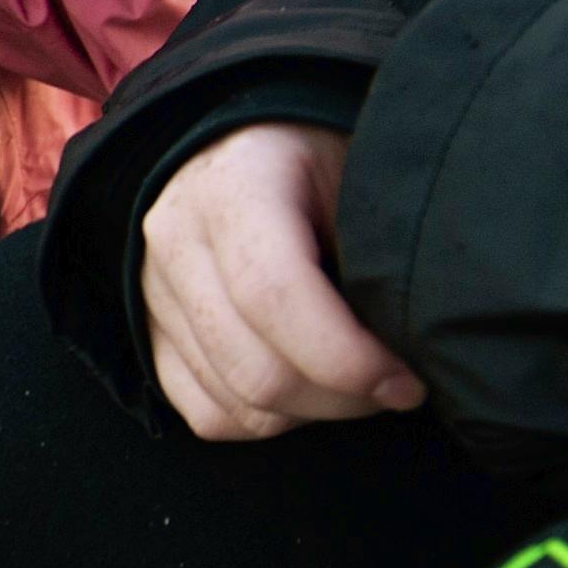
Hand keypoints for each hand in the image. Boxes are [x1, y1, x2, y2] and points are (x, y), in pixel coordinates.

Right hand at [137, 122, 426, 441]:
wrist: (251, 148)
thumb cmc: (326, 166)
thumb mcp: (362, 181)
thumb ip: (380, 255)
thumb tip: (418, 346)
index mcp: (234, 186)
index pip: (273, 294)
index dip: (346, 357)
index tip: (407, 381)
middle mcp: (176, 238)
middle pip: (255, 367)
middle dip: (342, 399)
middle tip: (397, 385)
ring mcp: (153, 291)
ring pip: (236, 403)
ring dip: (312, 412)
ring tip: (356, 382)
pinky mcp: (150, 333)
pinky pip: (208, 415)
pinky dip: (267, 419)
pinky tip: (308, 389)